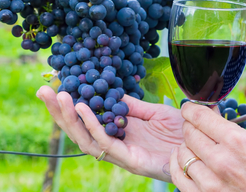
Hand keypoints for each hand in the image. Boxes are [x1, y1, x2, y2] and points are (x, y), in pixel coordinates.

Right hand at [37, 85, 183, 179]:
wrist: (202, 147)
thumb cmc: (182, 133)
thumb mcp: (153, 112)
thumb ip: (130, 104)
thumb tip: (109, 91)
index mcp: (118, 132)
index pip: (85, 120)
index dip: (68, 106)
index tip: (55, 86)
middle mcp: (115, 145)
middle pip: (78, 131)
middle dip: (58, 112)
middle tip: (43, 90)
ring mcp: (121, 154)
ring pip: (85, 139)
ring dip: (69, 118)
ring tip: (58, 96)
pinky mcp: (130, 160)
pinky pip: (104, 143)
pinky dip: (92, 125)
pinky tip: (82, 108)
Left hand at [169, 102, 245, 191]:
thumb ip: (232, 132)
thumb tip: (212, 116)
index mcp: (237, 142)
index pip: (201, 117)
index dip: (191, 109)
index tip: (189, 109)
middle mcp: (221, 160)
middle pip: (190, 133)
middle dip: (189, 127)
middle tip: (193, 127)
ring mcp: (210, 182)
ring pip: (182, 153)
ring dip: (185, 147)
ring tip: (191, 146)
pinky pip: (179, 177)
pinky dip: (177, 166)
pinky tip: (181, 161)